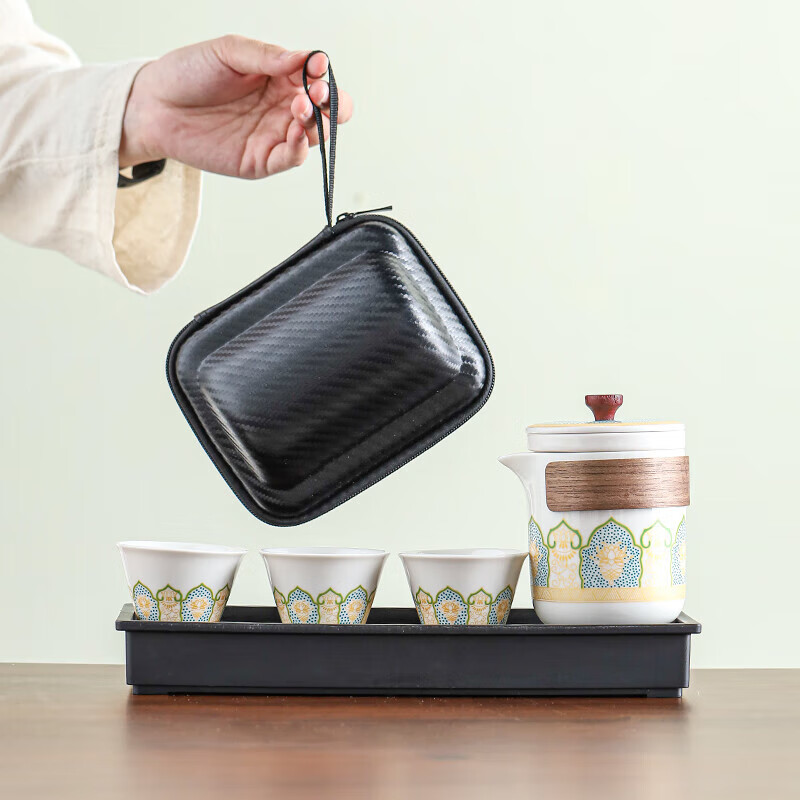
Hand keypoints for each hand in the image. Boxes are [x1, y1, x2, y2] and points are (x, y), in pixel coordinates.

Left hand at [119, 35, 352, 177]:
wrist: (154, 106)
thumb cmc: (188, 73)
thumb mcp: (227, 52)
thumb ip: (266, 56)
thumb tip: (305, 59)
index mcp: (279, 76)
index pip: (317, 77)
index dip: (323, 74)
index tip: (316, 67)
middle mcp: (282, 106)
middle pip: (327, 110)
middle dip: (331, 103)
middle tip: (318, 94)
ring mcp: (274, 135)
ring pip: (315, 134)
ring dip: (316, 122)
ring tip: (300, 107)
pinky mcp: (261, 161)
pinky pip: (292, 157)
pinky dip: (301, 147)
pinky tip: (297, 132)